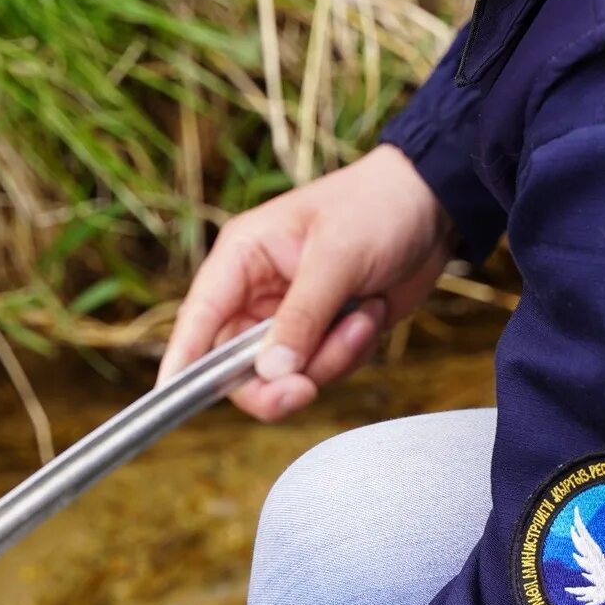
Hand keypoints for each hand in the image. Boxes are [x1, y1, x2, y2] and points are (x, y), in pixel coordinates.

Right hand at [161, 144, 453, 420]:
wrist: (433, 207)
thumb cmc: (377, 208)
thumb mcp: (338, 258)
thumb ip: (302, 317)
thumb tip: (272, 372)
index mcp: (242, 258)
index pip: (199, 318)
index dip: (182, 361)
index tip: (171, 397)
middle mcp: (256, 293)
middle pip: (236, 367)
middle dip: (277, 381)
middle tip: (307, 386)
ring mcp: (289, 318)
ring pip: (285, 376)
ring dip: (330, 358)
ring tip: (363, 315)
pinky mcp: (322, 335)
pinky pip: (322, 371)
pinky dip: (350, 353)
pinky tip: (371, 314)